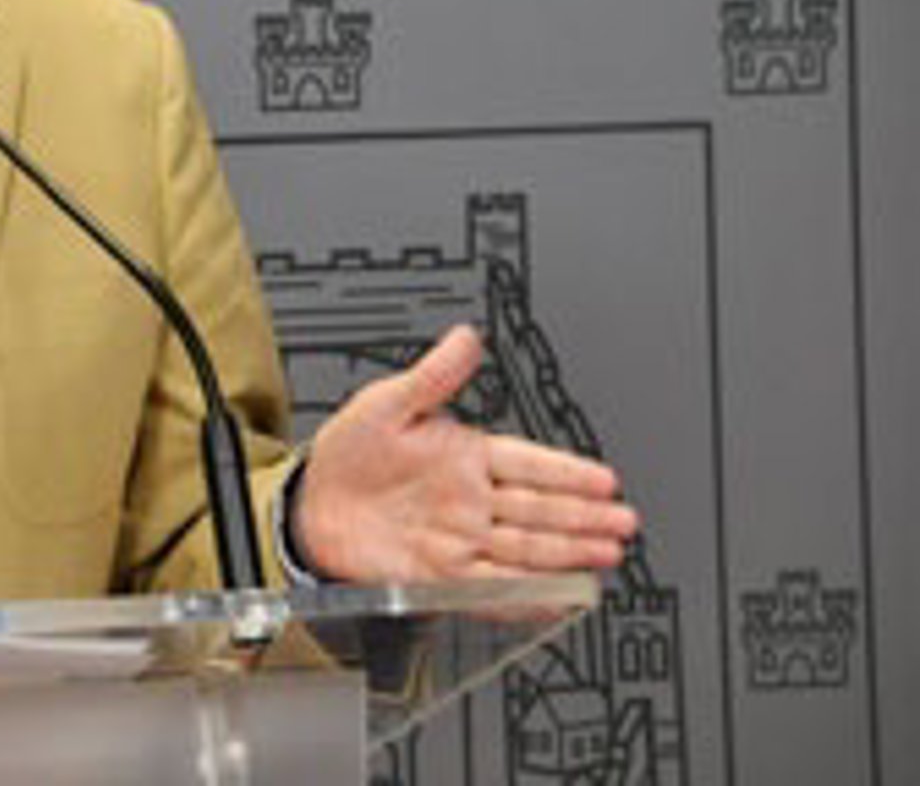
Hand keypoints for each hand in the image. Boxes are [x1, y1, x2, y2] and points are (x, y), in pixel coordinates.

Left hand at [292, 325, 638, 583]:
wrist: (311, 504)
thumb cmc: (347, 452)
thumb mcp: (387, 403)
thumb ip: (432, 376)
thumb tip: (466, 338)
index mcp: (464, 455)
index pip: (527, 462)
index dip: (566, 471)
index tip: (604, 478)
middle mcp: (470, 499)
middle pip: (538, 509)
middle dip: (583, 516)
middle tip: (623, 521)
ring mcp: (460, 539)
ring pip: (525, 548)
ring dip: (566, 553)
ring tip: (606, 554)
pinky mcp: (443, 576)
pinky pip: (493, 586)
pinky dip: (525, 594)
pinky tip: (556, 595)